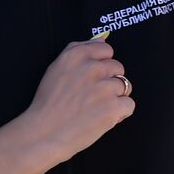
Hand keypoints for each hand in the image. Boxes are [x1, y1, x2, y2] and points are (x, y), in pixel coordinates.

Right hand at [22, 37, 134, 162]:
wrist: (43, 134)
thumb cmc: (48, 104)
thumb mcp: (56, 69)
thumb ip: (79, 50)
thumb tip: (102, 39)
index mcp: (76, 55)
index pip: (106, 50)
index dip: (102, 65)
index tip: (93, 78)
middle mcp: (92, 68)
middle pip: (118, 68)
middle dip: (109, 82)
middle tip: (91, 97)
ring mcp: (104, 87)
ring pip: (125, 86)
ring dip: (114, 98)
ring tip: (95, 109)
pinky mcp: (113, 107)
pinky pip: (129, 105)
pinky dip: (120, 114)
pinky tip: (103, 118)